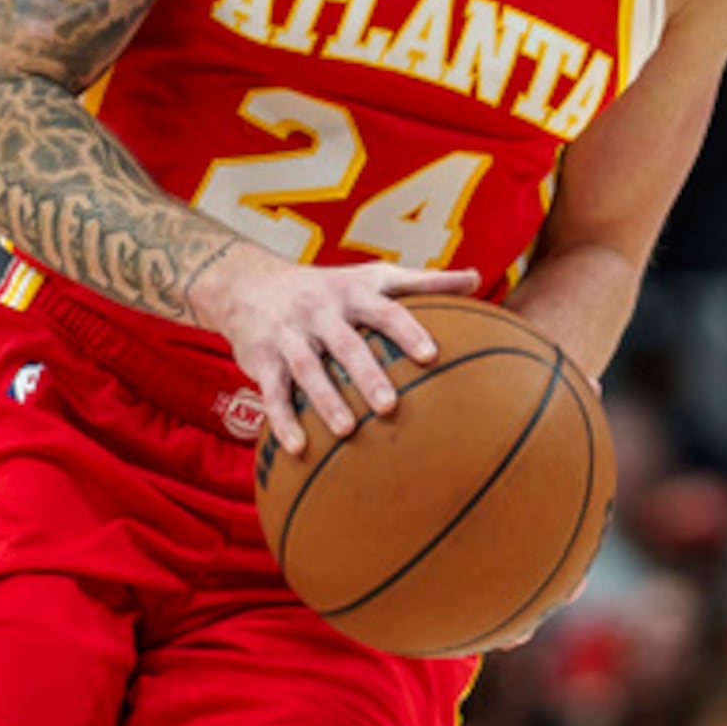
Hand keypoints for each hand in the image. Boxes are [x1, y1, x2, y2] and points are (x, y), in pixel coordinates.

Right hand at [184, 248, 478, 456]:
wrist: (250, 284)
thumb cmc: (328, 287)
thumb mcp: (372, 276)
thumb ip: (424, 281)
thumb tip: (477, 278)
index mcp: (352, 293)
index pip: (384, 310)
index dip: (407, 331)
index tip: (431, 355)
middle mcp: (320, 312)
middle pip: (346, 344)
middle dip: (366, 375)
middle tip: (390, 406)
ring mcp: (290, 336)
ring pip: (307, 370)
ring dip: (325, 400)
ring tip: (347, 431)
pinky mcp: (264, 360)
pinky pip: (272, 393)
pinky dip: (283, 421)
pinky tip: (299, 449)